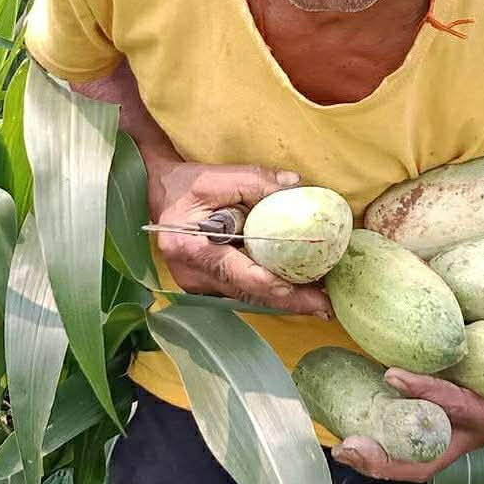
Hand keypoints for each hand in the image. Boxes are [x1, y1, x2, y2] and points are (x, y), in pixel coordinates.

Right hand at [148, 162, 332, 317]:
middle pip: (247, 292)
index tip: (299, 290)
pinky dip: (270, 291)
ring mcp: (198, 284)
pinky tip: (300, 291)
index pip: (235, 271)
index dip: (268, 282)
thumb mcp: (215, 177)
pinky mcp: (207, 285)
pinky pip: (243, 291)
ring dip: (284, 299)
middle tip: (325, 306)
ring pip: (247, 296)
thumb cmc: (183, 185)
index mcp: (190, 248)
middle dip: (288, 300)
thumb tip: (295, 186)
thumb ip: (254, 180)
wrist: (157, 193)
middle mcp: (192, 275)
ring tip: (321, 301)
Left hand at [332, 324, 483, 481]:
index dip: (427, 396)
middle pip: (429, 460)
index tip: (393, 375)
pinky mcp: (448, 422)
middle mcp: (477, 432)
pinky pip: (414, 438)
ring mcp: (460, 431)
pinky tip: (352, 417)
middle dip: (388, 461)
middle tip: (347, 448)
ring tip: (341, 445)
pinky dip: (385, 432)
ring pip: (417, 456)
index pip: (458, 411)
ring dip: (380, 454)